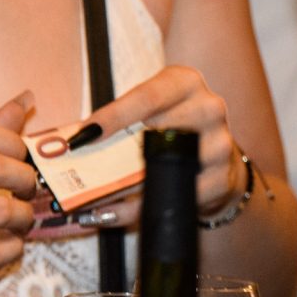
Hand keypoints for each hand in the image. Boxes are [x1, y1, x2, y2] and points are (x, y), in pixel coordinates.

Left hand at [35, 66, 234, 235]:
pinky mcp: (221, 180)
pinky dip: (139, 209)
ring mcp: (219, 145)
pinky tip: (114, 214)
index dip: (113, 116)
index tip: (84, 135)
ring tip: (93, 201)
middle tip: (81, 173)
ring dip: (125, 189)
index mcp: (184, 82)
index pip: (147, 97)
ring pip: (166, 170)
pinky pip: (175, 197)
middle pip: (158, 133)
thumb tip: (75, 141)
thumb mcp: (151, 110)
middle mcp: (207, 108)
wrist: (219, 157)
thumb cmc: (173, 126)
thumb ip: (120, 119)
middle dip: (117, 156)